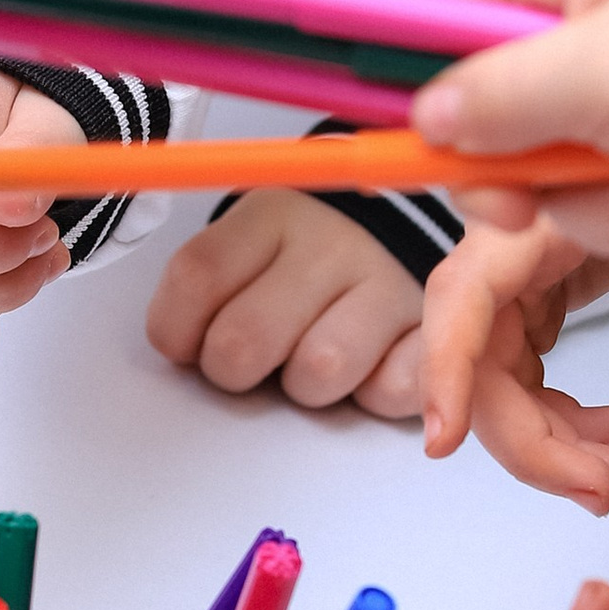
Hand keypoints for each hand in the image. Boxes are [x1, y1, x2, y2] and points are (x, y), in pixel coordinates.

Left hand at [144, 190, 424, 416]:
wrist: (408, 226)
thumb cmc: (307, 256)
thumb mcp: (251, 244)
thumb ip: (207, 286)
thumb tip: (174, 345)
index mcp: (272, 215)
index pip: (197, 276)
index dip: (176, 329)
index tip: (184, 344)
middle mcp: (330, 243)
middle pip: (244, 340)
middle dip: (232, 369)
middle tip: (247, 362)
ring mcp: (386, 284)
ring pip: (318, 371)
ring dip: (305, 387)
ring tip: (310, 361)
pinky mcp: (434, 328)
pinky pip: (388, 391)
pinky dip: (371, 394)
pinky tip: (368, 365)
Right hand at [414, 220, 608, 509]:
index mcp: (532, 218)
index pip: (463, 296)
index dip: (445, 369)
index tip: (444, 440)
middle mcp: (508, 251)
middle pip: (483, 363)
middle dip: (534, 442)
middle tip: (607, 492)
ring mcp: (517, 280)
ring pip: (503, 384)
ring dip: (557, 446)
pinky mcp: (536, 300)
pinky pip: (530, 377)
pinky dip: (570, 421)